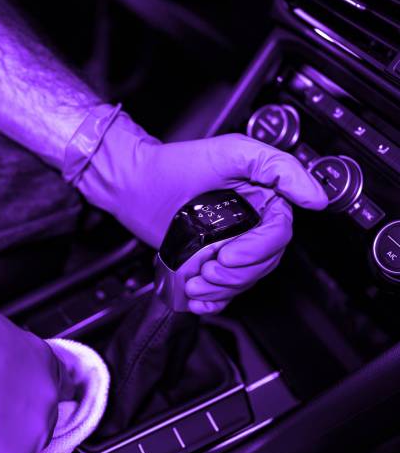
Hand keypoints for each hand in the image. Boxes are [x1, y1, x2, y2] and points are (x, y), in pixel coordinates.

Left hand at [74, 114, 327, 313]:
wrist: (136, 183)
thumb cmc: (178, 164)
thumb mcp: (234, 151)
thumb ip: (279, 168)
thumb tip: (316, 197)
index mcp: (262, 200)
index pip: (277, 234)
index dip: (256, 250)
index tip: (229, 253)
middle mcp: (248, 225)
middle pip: (263, 262)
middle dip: (236, 273)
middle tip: (209, 267)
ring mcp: (227, 245)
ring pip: (243, 280)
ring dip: (221, 288)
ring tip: (196, 281)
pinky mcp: (207, 262)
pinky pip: (221, 291)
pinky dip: (212, 300)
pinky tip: (197, 298)